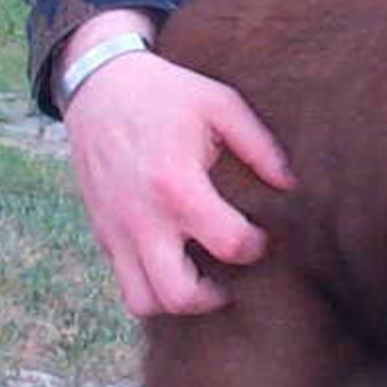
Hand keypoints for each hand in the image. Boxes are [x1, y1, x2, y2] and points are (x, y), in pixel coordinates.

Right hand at [64, 40, 293, 316]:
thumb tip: (289, 184)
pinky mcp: (102, 232)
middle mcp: (142, 218)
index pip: (228, 243)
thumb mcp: (220, 104)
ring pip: (143, 300)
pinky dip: (151, 285)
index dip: (256, 247)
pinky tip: (175, 262)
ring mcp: (117, 230)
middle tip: (231, 277)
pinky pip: (124, 281)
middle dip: (214, 297)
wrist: (97, 86)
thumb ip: (260, 146)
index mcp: (176, 185)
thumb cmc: (164, 93)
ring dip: (177, 300)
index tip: (261, 235)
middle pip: (178, 294)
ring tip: (201, 280)